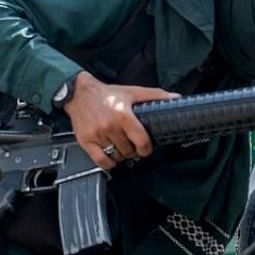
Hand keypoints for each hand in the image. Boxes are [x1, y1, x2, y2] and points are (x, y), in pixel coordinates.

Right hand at [63, 71, 177, 169]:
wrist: (79, 93)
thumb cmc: (107, 94)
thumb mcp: (133, 92)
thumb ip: (155, 95)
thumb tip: (175, 98)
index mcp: (123, 114)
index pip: (141, 141)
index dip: (146, 148)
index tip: (146, 148)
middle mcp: (110, 126)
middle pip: (129, 150)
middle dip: (133, 150)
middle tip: (131, 144)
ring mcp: (97, 135)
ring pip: (116, 157)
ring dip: (121, 155)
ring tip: (121, 146)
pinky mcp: (86, 141)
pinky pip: (101, 161)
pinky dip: (109, 162)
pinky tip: (111, 155)